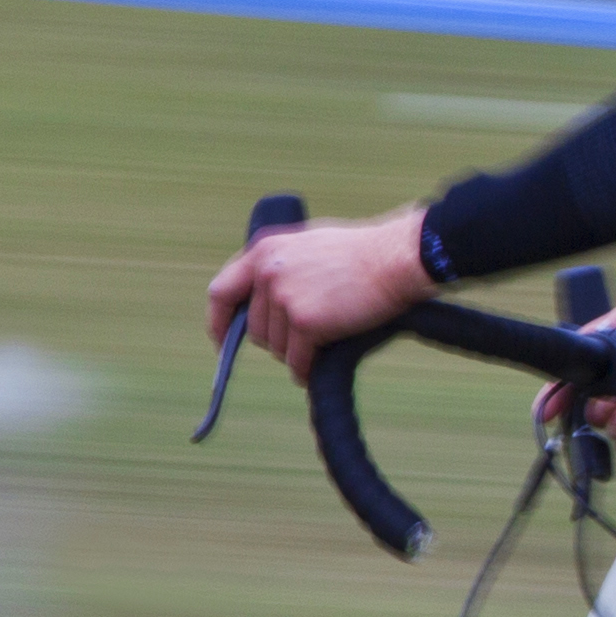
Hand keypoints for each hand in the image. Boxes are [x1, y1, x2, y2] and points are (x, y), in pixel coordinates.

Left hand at [205, 208, 433, 382]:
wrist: (396, 259)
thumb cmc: (364, 253)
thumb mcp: (308, 244)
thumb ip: (280, 265)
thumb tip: (264, 299)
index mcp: (264, 250)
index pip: (221, 292)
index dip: (219, 323)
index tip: (223, 342)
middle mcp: (267, 272)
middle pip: (253, 328)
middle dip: (275, 342)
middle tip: (300, 345)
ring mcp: (285, 297)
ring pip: (275, 346)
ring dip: (293, 354)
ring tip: (316, 350)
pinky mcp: (306, 321)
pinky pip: (297, 358)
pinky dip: (304, 370)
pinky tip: (311, 372)